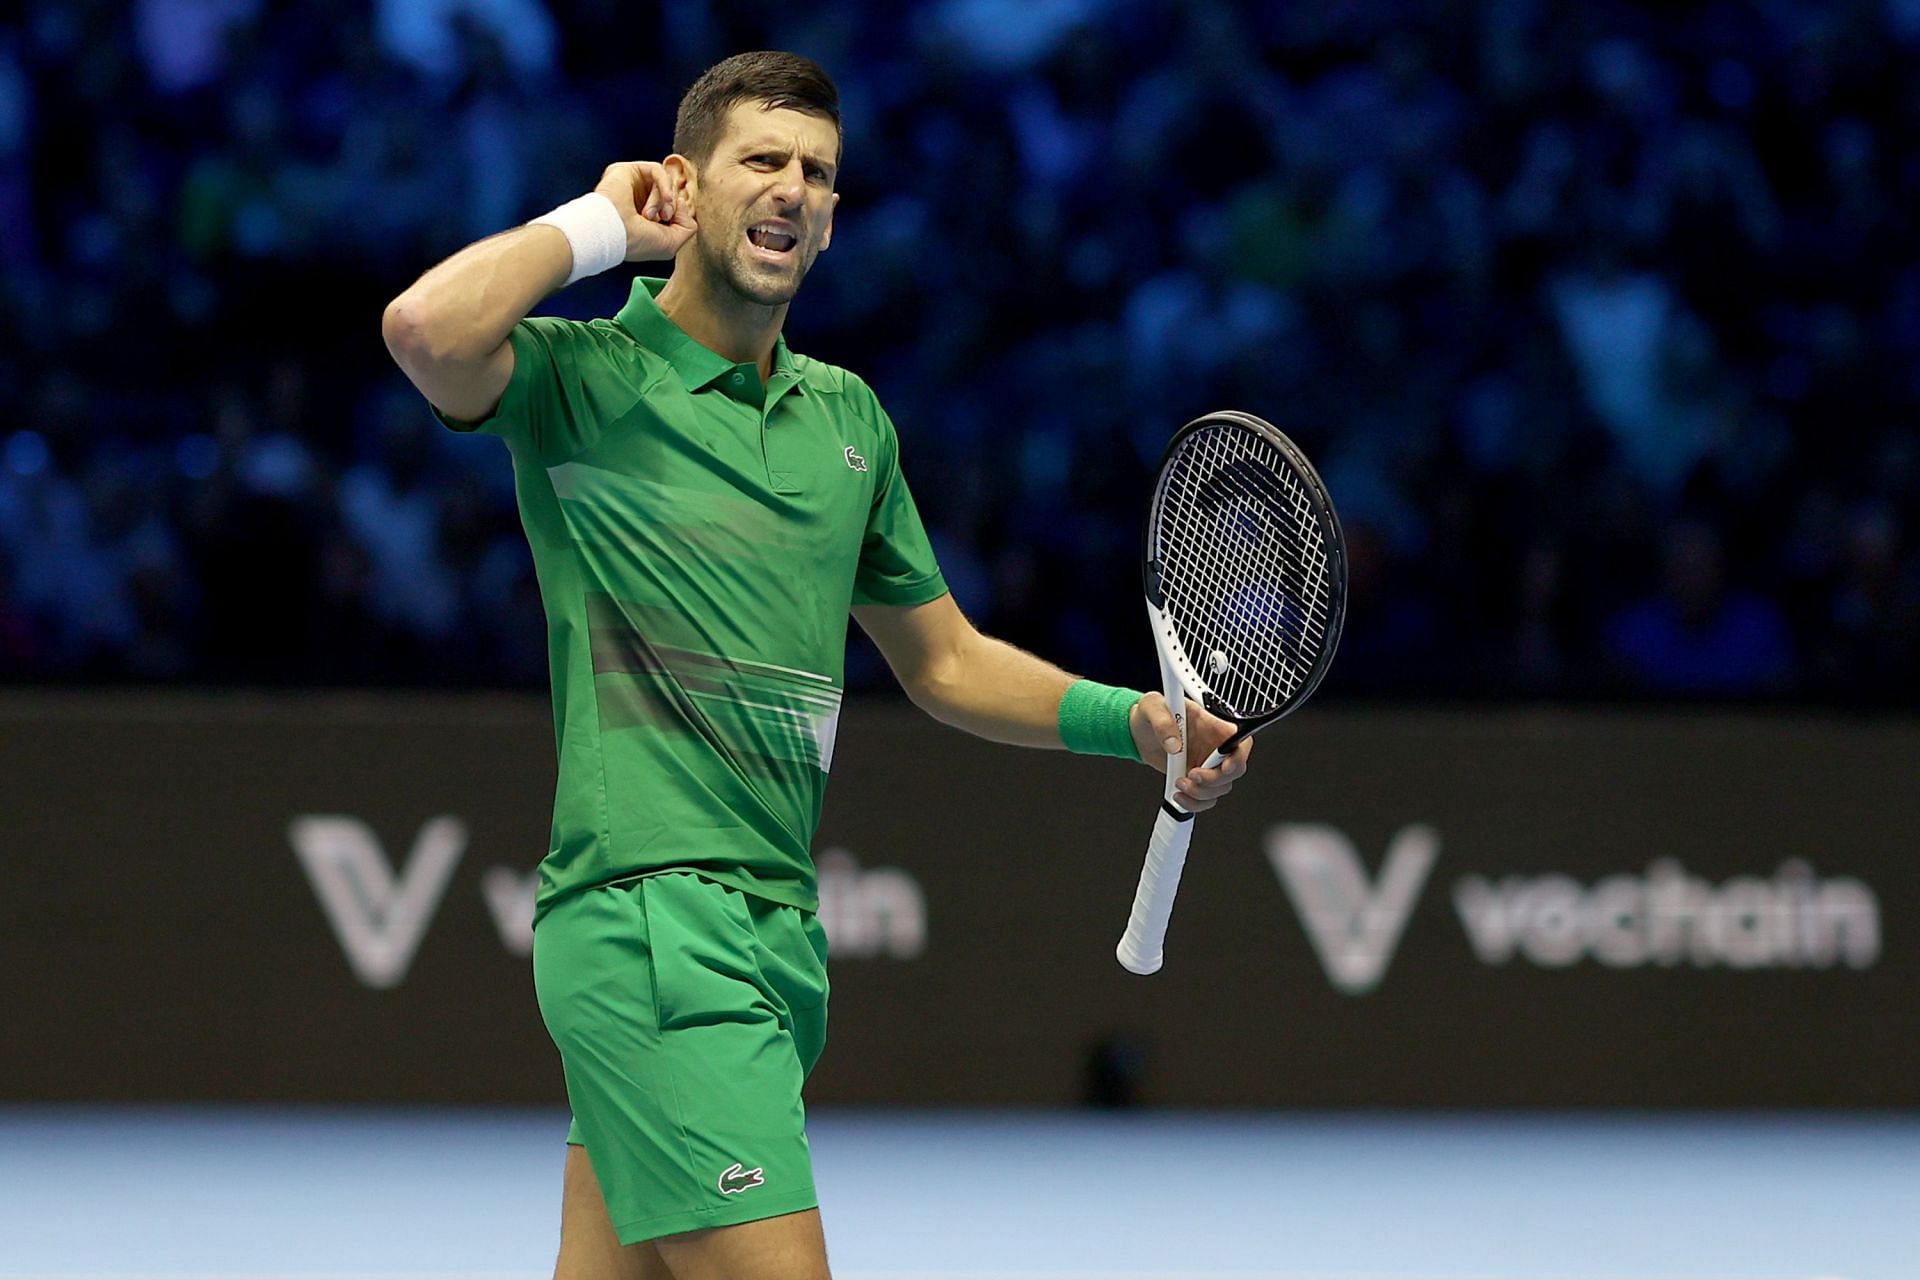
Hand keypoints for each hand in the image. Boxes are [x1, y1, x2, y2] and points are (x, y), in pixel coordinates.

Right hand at [593, 161, 696, 261]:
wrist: (612, 231)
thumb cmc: (637, 242)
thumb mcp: (672, 243)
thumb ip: (687, 227)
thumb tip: (685, 204)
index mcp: (645, 219)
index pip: (672, 208)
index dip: (680, 213)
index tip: (672, 222)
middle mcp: (637, 201)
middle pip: (670, 194)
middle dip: (672, 207)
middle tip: (664, 218)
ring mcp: (631, 186)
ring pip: (664, 183)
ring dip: (665, 200)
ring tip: (653, 214)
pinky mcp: (627, 171)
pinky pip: (657, 170)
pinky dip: (665, 185)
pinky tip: (664, 199)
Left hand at [1128, 694, 1250, 812]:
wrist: (1140, 733)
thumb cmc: (1152, 713)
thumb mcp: (1152, 707)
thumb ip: (1163, 722)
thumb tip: (1173, 744)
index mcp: (1212, 725)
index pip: (1240, 740)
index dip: (1239, 756)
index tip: (1225, 767)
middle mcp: (1214, 746)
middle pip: (1235, 770)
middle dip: (1214, 779)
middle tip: (1192, 774)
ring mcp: (1207, 765)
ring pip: (1221, 788)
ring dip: (1200, 792)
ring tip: (1180, 782)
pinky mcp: (1197, 780)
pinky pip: (1206, 799)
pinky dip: (1193, 803)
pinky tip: (1179, 795)